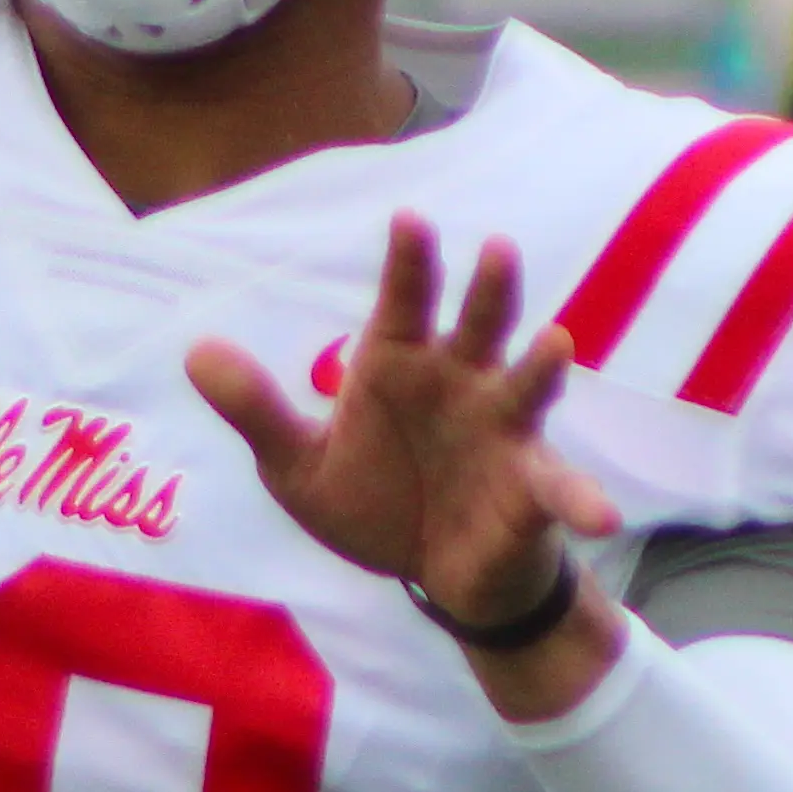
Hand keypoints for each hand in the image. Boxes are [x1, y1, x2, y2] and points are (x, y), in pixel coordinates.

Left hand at [185, 214, 624, 718]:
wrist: (433, 573)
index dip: (409, 262)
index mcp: (401, 365)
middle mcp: (461, 384)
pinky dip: (582, 501)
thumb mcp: (299, 466)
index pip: (405, 302)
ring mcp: (503, 433)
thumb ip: (257, 410)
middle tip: (495, 248)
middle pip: (478, 326)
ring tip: (556, 343)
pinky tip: (598, 516)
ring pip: (526, 389)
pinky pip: (561, 492)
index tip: (408, 219)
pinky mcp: (532, 490)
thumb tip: (194, 350)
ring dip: (541, 368)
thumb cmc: (374, 500)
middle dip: (487, 290)